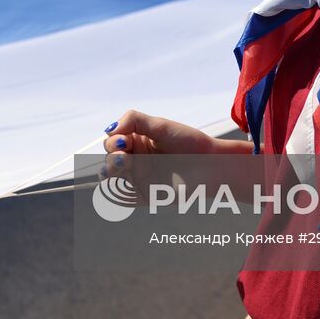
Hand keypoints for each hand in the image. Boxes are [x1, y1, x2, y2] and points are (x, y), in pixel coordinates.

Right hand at [101, 109, 220, 184]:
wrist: (210, 165)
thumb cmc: (189, 142)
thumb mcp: (160, 125)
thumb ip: (134, 120)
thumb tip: (109, 129)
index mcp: (138, 141)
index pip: (113, 141)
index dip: (112, 140)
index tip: (122, 139)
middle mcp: (136, 159)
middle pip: (109, 158)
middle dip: (111, 155)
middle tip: (122, 154)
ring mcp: (139, 178)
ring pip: (112, 178)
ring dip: (110, 170)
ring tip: (122, 163)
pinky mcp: (145, 196)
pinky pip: (123, 198)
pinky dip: (117, 192)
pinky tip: (122, 183)